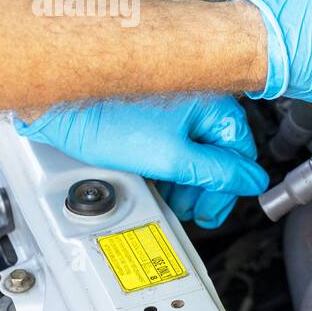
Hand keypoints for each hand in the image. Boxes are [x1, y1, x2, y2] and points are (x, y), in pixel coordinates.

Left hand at [15, 96, 268, 228]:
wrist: (59, 104)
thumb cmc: (106, 119)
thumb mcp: (171, 158)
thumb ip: (217, 173)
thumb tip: (251, 181)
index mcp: (212, 104)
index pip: (240, 154)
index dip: (228, 188)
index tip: (212, 210)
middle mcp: (198, 100)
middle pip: (218, 154)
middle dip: (204, 188)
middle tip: (191, 211)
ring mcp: (175, 105)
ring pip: (195, 150)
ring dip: (185, 180)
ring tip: (170, 198)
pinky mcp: (154, 112)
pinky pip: (174, 143)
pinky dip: (169, 165)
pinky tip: (156, 180)